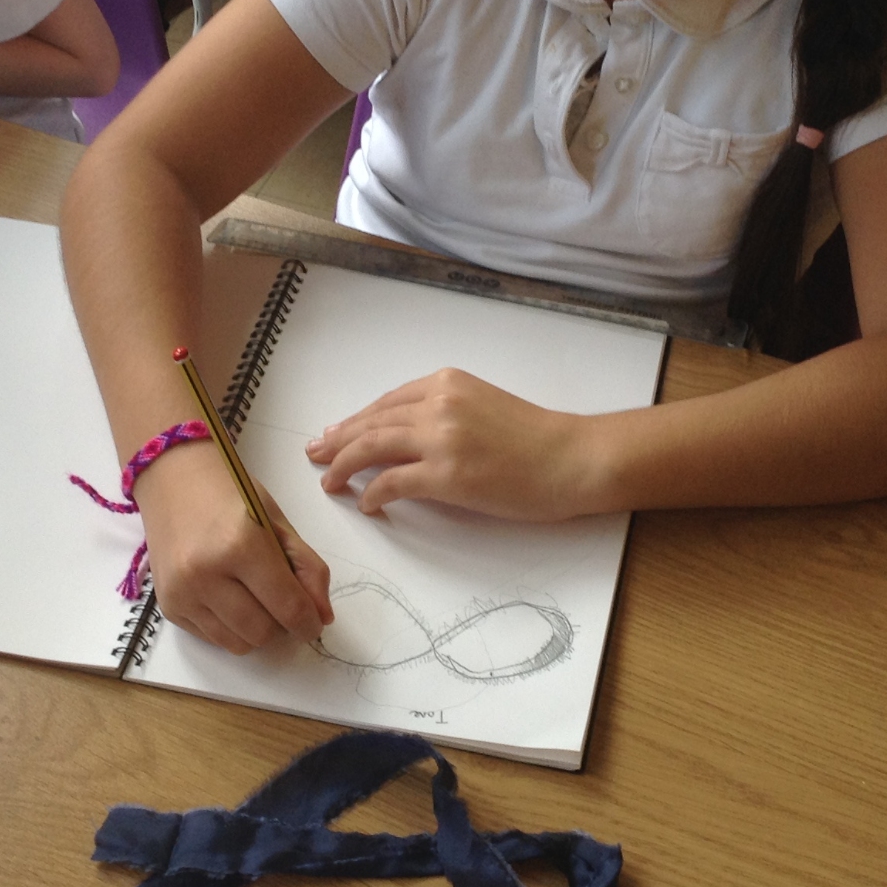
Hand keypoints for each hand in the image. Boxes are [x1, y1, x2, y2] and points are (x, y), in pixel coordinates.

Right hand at [135, 445, 332, 654]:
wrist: (173, 479)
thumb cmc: (230, 494)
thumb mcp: (277, 521)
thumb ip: (306, 568)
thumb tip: (322, 616)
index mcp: (241, 545)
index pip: (287, 606)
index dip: (309, 622)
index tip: (314, 623)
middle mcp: (206, 573)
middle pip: (263, 632)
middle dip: (282, 626)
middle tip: (282, 603)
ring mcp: (182, 592)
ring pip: (238, 643)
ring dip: (256, 631)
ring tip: (255, 600)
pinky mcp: (168, 606)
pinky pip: (212, 639)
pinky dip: (230, 628)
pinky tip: (228, 598)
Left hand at [306, 368, 591, 520]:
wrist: (571, 458)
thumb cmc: (536, 439)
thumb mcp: (482, 407)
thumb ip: (443, 414)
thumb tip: (404, 440)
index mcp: (445, 382)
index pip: (386, 402)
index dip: (355, 421)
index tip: (335, 434)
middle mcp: (437, 403)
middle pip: (371, 423)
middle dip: (337, 441)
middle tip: (314, 455)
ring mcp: (440, 438)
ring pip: (371, 448)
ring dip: (343, 466)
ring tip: (328, 481)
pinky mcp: (446, 475)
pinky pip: (391, 483)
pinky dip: (372, 494)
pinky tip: (366, 504)